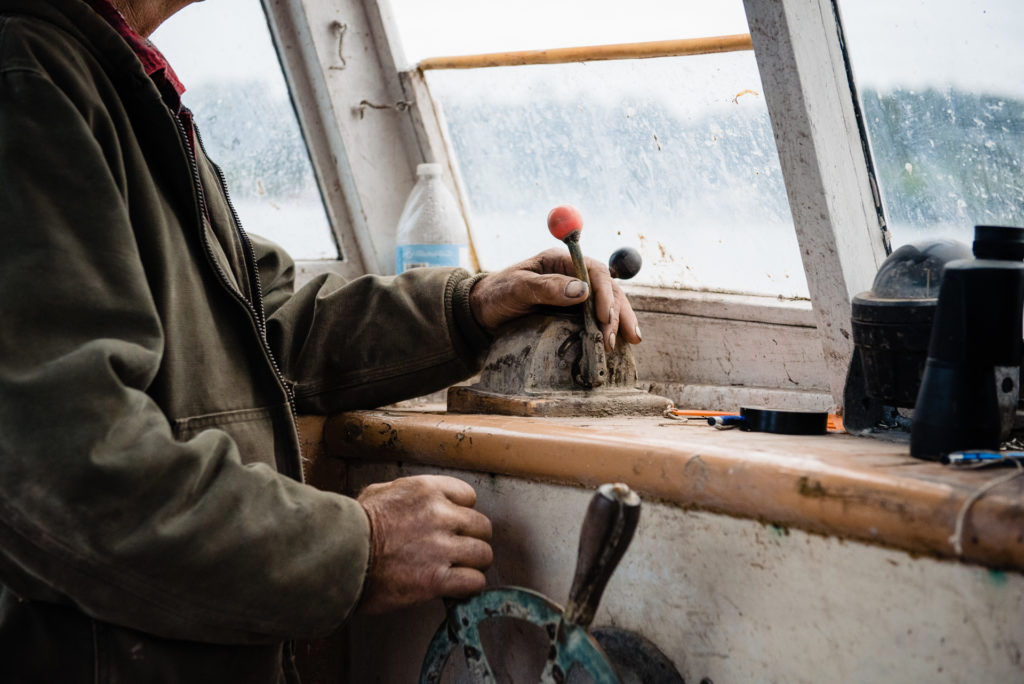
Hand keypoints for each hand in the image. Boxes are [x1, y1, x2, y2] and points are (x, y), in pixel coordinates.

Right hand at [355, 475, 492, 614]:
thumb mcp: (377, 493)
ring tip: (459, 570)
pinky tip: (455, 587)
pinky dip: (468, 586)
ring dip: (474, 564)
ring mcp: (440, 548)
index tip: (453, 524)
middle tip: (460, 550)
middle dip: (473, 538)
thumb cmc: (352, 528)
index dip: (462, 512)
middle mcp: (439, 515)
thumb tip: (412, 498)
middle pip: (482, 526)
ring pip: (483, 554)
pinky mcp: (436, 579)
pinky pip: (474, 581)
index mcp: (426, 490)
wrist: (338, 559)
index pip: (469, 496)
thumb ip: (404, 492)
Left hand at [469, 248, 641, 350]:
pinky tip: (618, 343)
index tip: (604, 316)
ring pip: (608, 305)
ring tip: (630, 340)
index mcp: (561, 261)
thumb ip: (547, 287)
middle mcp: (573, 276)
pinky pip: (597, 320)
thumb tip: (582, 291)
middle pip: (608, 289)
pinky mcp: (573, 315)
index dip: (605, 292)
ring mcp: (575, 297)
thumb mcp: (517, 288)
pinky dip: (610, 330)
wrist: (483, 314)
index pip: (594, 271)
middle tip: (620, 336)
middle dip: (618, 311)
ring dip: (620, 321)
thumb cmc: (497, 294)